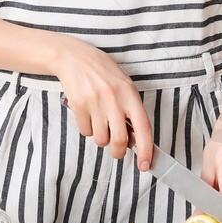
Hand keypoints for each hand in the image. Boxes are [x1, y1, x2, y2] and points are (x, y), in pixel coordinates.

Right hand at [51, 36, 154, 169]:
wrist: (74, 57)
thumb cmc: (102, 71)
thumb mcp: (124, 84)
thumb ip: (130, 109)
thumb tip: (135, 138)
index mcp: (130, 93)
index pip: (143, 127)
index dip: (146, 150)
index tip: (145, 164)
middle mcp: (114, 98)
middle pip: (119, 140)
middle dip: (118, 152)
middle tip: (117, 151)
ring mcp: (95, 102)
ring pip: (100, 138)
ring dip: (101, 138)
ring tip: (100, 123)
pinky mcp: (78, 105)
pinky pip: (85, 131)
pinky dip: (87, 129)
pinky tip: (87, 114)